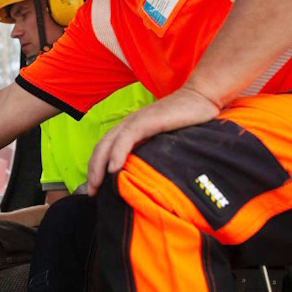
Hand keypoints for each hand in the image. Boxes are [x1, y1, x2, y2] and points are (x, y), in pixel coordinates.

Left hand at [86, 87, 219, 195]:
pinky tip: (113, 169)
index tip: (95, 188)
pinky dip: (117, 154)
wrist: (200, 98)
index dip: (96, 167)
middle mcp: (128, 124)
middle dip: (92, 171)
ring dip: (98, 166)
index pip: (105, 149)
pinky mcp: (146, 120)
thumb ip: (152, 152)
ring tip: (96, 185)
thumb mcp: (165, 141)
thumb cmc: (186, 121)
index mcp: (130, 128)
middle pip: (101, 148)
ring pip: (108, 144)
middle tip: (91, 193)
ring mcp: (135, 121)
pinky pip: (126, 138)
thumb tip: (146, 178)